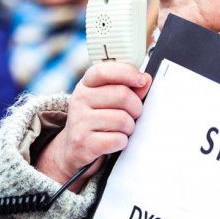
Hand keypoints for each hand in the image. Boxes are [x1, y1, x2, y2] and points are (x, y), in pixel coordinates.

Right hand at [37, 62, 150, 190]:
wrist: (73, 147)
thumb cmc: (97, 119)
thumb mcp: (108, 99)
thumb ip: (129, 88)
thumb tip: (146, 79)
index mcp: (86, 84)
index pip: (104, 71)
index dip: (127, 73)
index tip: (141, 80)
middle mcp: (79, 99)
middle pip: (122, 95)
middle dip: (136, 107)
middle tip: (134, 114)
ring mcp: (79, 120)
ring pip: (122, 119)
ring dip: (129, 127)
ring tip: (123, 129)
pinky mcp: (84, 142)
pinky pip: (117, 139)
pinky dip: (122, 142)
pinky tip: (115, 140)